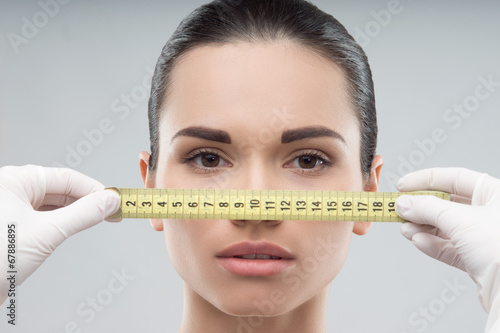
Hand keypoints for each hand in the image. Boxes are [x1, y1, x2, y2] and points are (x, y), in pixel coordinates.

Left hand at [0, 165, 120, 303]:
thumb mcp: (47, 233)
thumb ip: (83, 214)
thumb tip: (108, 202)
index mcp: (14, 181)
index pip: (67, 178)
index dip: (95, 189)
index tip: (115, 200)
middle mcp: (11, 190)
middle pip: (61, 189)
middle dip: (88, 201)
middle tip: (111, 211)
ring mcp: (11, 208)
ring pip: (53, 204)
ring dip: (76, 212)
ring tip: (98, 219)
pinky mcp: (12, 226)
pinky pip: (44, 217)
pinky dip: (63, 222)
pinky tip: (75, 227)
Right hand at [395, 167, 499, 332]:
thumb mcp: (459, 219)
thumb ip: (427, 208)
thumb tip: (404, 204)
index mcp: (495, 194)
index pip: (454, 178)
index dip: (426, 180)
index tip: (404, 186)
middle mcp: (491, 213)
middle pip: (446, 203)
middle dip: (420, 208)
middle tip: (400, 209)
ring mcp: (483, 237)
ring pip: (445, 227)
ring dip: (421, 227)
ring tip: (405, 229)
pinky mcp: (477, 259)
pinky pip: (448, 247)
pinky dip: (431, 244)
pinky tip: (417, 241)